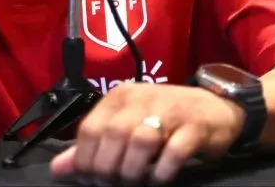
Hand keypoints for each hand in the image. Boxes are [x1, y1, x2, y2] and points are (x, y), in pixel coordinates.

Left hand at [50, 83, 243, 184]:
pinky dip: (162, 172)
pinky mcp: (194, 125)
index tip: (92, 179)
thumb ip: (94, 146)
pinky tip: (160, 178)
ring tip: (136, 181)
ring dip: (133, 171)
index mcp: (120, 97)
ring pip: (139, 142)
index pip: (89, 129)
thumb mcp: (127, 124)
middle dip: (108, 169)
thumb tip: (58, 168)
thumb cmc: (166, 118)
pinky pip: (173, 152)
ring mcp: (170, 110)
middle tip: (115, 184)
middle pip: (112, 136)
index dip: (85, 161)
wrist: (216, 108)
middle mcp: (142, 98)